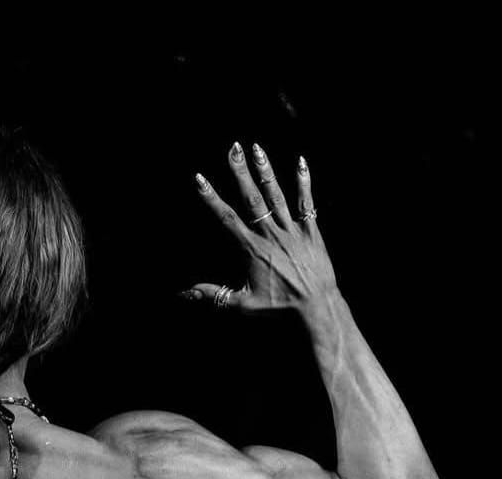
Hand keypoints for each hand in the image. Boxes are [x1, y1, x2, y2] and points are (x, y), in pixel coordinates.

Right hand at [182, 143, 336, 313]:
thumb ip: (214, 295)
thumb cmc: (278, 308)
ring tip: (257, 148)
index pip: (227, 218)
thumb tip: (185, 293)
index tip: (200, 179)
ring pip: (277, 195)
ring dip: (266, 171)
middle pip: (252, 198)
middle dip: (240, 172)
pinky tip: (300, 162)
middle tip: (232, 148)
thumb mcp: (242, 304)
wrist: (316, 306)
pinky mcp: (311, 232)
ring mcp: (292, 231)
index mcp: (252, 249)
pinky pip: (307, 203)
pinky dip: (304, 183)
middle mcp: (271, 235)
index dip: (211, 198)